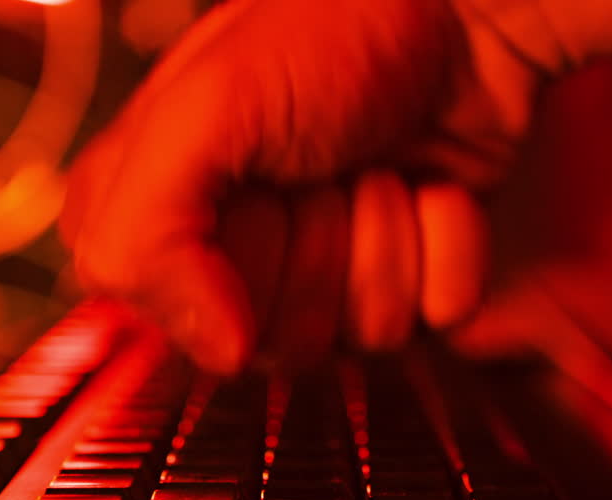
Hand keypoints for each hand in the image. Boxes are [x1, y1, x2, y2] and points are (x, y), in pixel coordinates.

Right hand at [61, 0, 541, 372]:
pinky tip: (434, 183)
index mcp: (164, 215)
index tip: (245, 184)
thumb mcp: (205, 107)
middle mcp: (245, 255)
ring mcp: (335, 272)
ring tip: (379, 161)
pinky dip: (448, 242)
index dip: (221, 261)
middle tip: (320, 162)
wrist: (464, 10)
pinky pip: (438, 315)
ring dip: (385, 235)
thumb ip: (147, 235)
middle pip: (275, 341)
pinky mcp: (415, 277)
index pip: (172, 317)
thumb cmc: (332, 33)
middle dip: (314, 242)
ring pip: (361, 334)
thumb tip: (222, 353)